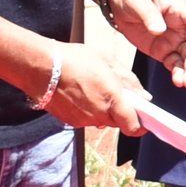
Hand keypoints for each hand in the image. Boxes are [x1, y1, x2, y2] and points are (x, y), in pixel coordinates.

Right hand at [29, 39, 148, 135]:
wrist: (41, 66)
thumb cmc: (74, 59)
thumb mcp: (108, 61)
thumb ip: (129, 81)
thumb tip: (144, 96)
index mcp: (113, 100)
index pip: (134, 127)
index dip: (140, 126)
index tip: (143, 119)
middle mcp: (100, 115)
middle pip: (117, 122)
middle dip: (119, 112)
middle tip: (114, 93)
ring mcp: (83, 120)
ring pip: (100, 120)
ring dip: (101, 110)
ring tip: (91, 88)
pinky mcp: (69, 121)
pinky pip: (85, 119)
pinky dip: (86, 110)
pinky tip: (78, 93)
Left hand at [101, 0, 185, 86]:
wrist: (117, 1)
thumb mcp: (137, 0)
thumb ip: (148, 14)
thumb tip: (159, 30)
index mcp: (180, 10)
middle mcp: (182, 26)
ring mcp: (174, 40)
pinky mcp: (164, 51)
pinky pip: (176, 64)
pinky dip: (179, 74)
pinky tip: (178, 82)